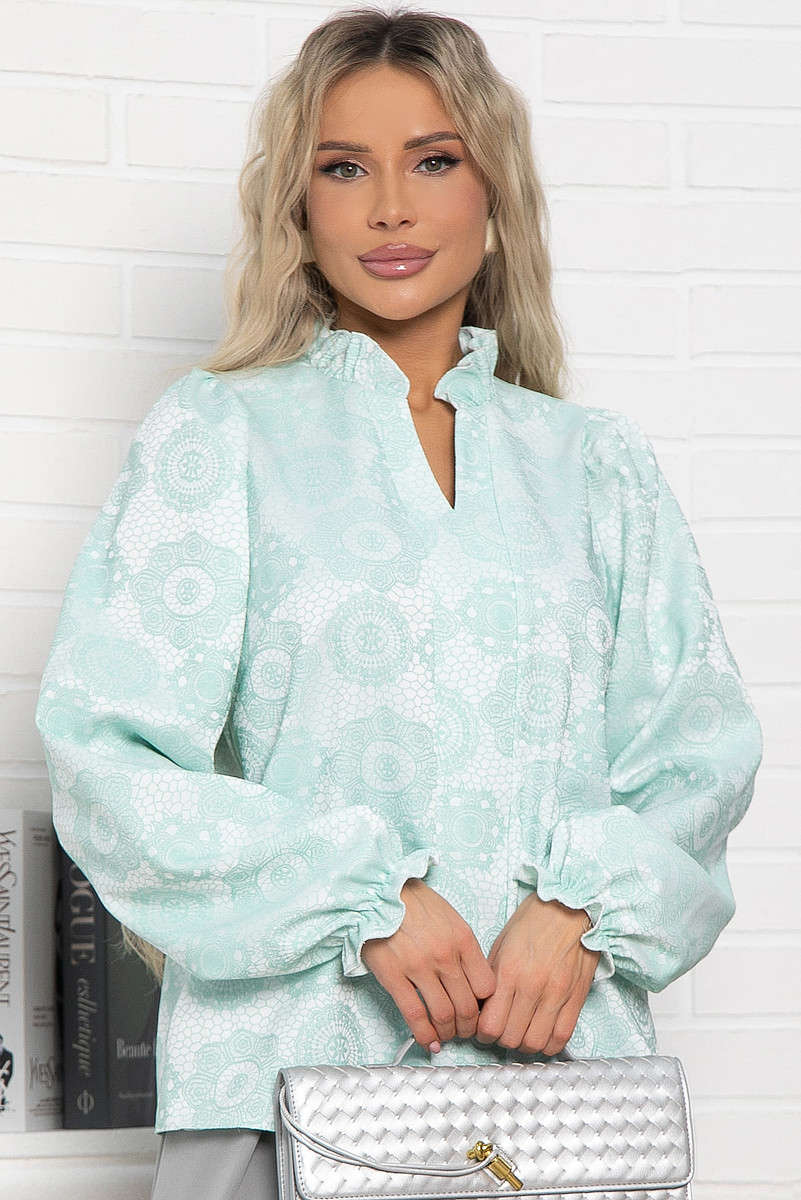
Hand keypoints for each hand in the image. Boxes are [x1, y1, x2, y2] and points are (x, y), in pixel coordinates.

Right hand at [361, 878, 495, 1050]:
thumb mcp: (451, 919)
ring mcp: (419, 967)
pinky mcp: (394, 976)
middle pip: (468, 1006)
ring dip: (448, 1033)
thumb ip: (464, 949)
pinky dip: (424, 1035)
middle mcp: (445, 955)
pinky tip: (429, 1043)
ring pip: (444, 1015)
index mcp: (464, 940)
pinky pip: (414, 1015)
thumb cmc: (416, 904)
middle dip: (469, 1027)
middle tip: (465, 1032)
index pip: (487, 987)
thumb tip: (472, 983)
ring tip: (446, 1037)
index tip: (480, 1012)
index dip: (485, 1006)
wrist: (379, 892)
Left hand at [475, 891, 599, 1055]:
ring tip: (520, 1032)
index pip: (490, 1024)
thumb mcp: (502, 943)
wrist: (571, 907)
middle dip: (500, 1040)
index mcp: (509, 971)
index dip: (482, 1033)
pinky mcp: (576, 998)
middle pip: (510, 1038)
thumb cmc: (534, 920)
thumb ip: (492, 977)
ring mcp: (556, 995)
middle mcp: (532, 986)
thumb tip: (483, 1006)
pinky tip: (541, 1034)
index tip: (482, 1028)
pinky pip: (561, 1037)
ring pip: (535, 1043)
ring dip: (523, 1044)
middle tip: (500, 1030)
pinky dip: (548, 1044)